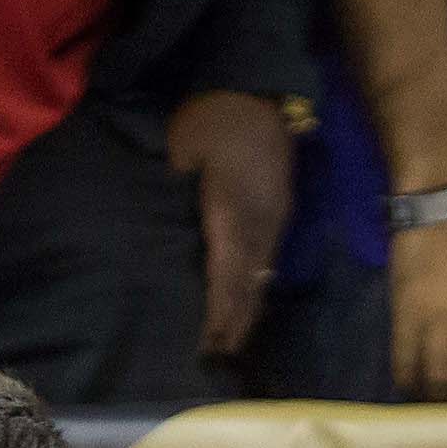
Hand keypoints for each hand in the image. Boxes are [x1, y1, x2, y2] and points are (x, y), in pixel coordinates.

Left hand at [171, 89, 296, 361]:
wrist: (259, 87)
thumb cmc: (214, 115)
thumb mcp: (182, 150)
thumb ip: (174, 190)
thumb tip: (164, 222)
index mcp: (232, 211)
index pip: (225, 275)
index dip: (218, 314)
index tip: (208, 346)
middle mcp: (260, 221)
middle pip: (249, 284)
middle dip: (235, 324)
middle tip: (219, 360)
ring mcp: (275, 215)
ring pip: (262, 273)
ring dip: (248, 309)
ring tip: (234, 342)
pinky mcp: (281, 207)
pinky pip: (268, 256)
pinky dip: (256, 283)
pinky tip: (248, 297)